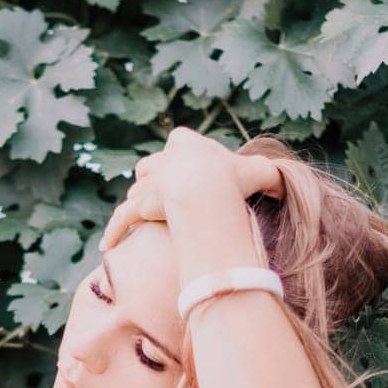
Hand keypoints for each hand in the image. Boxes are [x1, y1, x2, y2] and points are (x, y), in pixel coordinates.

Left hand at [99, 127, 283, 251]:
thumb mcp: (260, 172)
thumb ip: (270, 178)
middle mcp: (162, 159)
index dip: (182, 158)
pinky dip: (115, 231)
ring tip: (139, 221)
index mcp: (184, 141)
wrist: (206, 191)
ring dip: (137, 205)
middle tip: (165, 199)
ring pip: (137, 193)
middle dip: (155, 180)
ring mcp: (149, 183)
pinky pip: (123, 218)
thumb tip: (281, 187)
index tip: (192, 173)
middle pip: (151, 167)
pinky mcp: (140, 205)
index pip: (178, 143)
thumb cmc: (233, 179)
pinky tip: (107, 246)